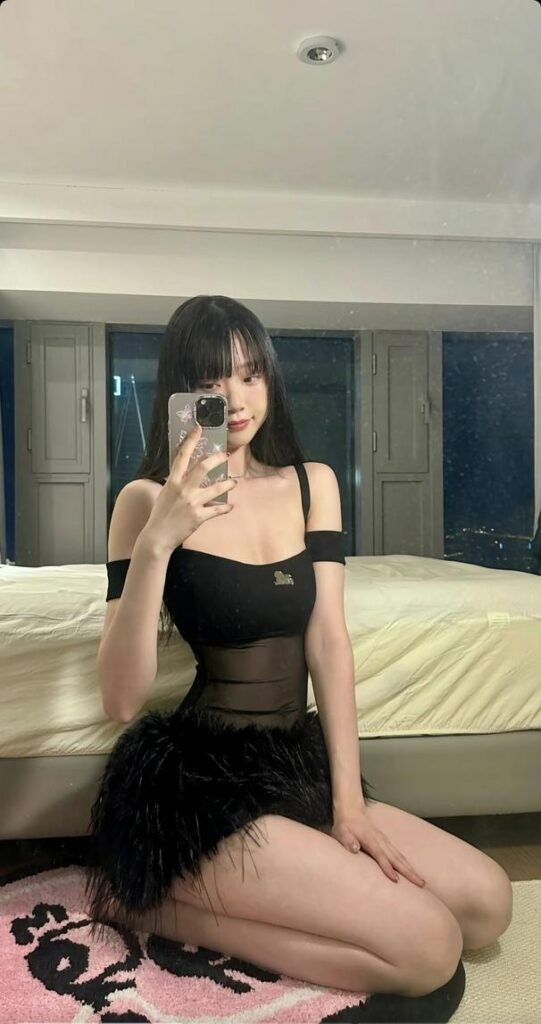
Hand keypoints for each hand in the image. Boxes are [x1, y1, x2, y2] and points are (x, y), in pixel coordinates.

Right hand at [143, 423, 236, 553]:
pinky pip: (216, 510)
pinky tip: (231, 506)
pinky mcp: (198, 517)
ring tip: (234, 482)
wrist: (157, 537)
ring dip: (227, 484)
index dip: (191, 441)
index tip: (198, 429)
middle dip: (216, 459)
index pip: (182, 456)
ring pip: (215, 489)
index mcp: (172, 481)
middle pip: (202, 467)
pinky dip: (225, 508)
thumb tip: (183, 475)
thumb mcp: (164, 494)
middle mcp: (183, 489)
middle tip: (225, 456)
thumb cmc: (159, 515)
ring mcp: (191, 503)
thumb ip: (175, 483)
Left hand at [331, 807, 426, 886]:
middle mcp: (381, 841)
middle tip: (421, 884)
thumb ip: (347, 840)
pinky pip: (399, 855)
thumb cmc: (345, 825)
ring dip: (411, 869)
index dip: (387, 868)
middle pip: (397, 858)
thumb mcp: (340, 832)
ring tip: (422, 882)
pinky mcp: (386, 843)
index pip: (380, 856)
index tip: (396, 880)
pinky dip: (407, 864)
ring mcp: (385, 842)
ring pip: (400, 857)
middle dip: (409, 872)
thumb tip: (355, 848)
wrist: (352, 811)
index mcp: (370, 840)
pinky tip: (412, 872)